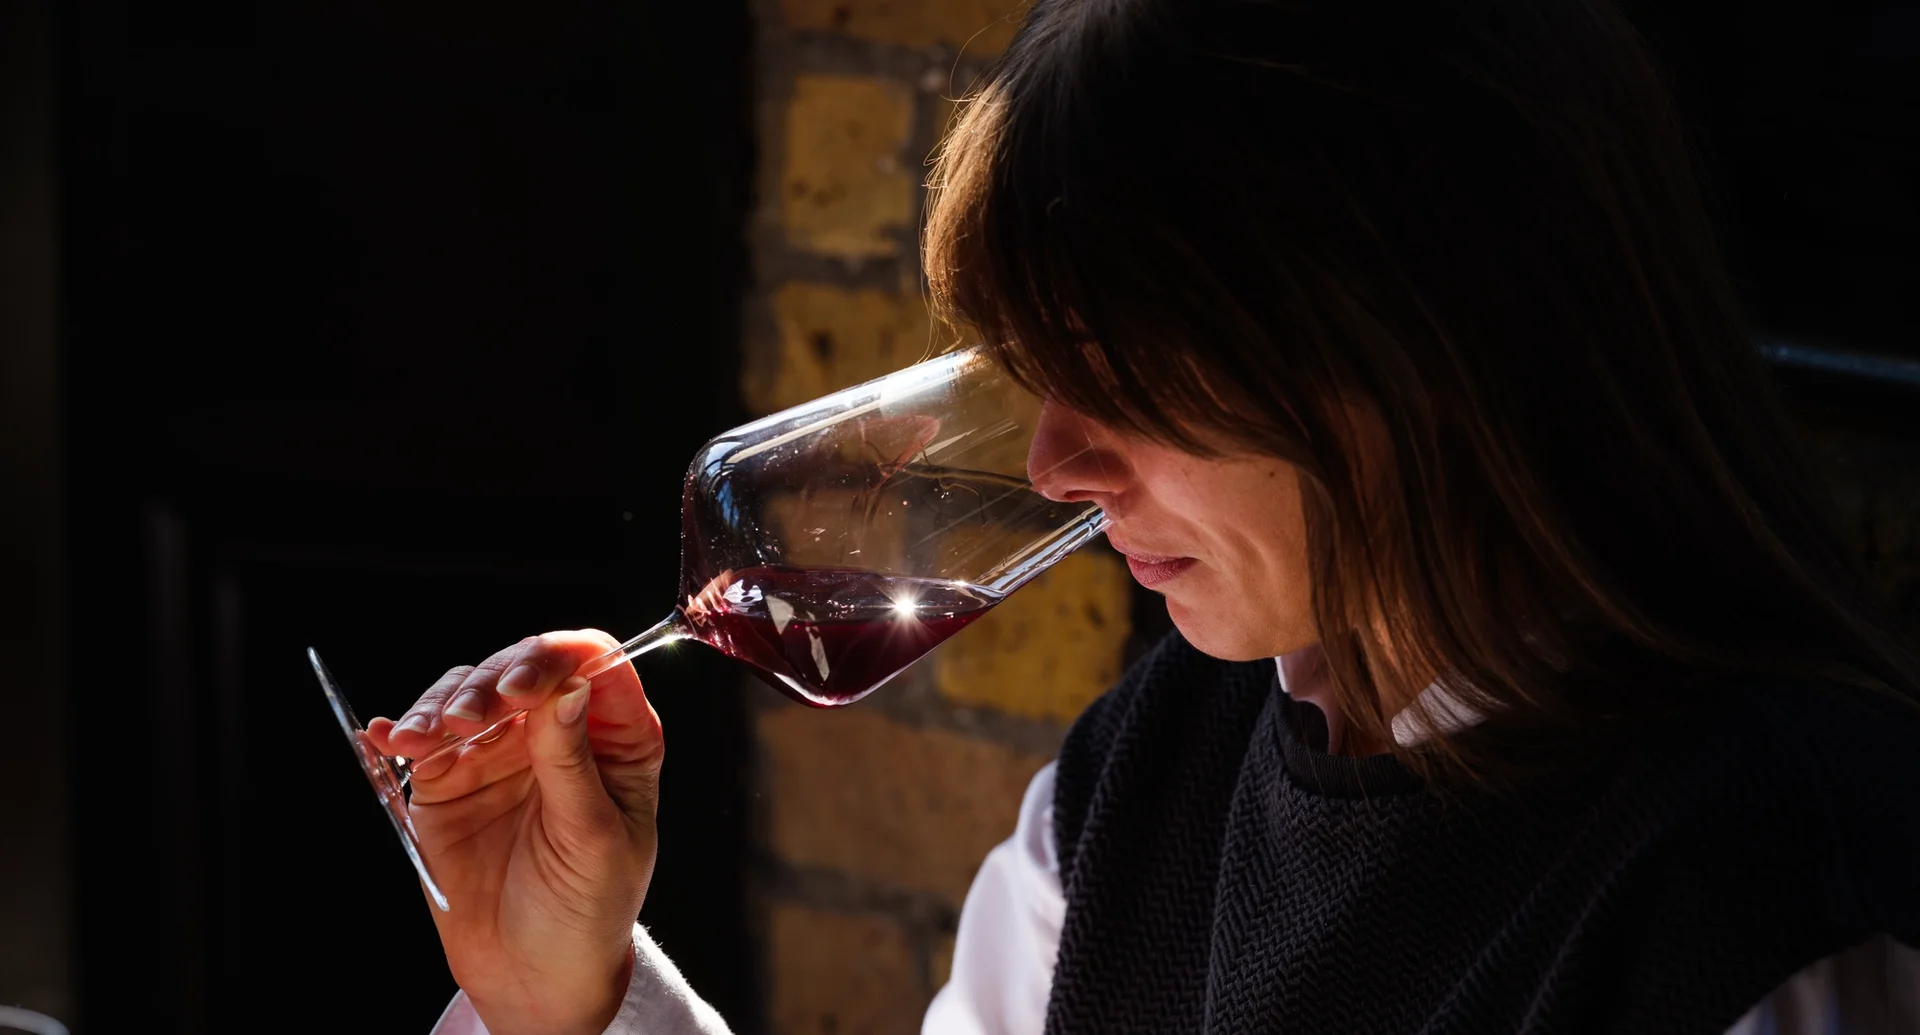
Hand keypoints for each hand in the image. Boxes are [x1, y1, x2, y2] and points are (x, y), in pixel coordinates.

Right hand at [367, 630, 661, 1034]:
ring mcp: (502, 750)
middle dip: (491, 681)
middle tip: (469, 717)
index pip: (594, 665)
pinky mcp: (450, 777)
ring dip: (443, 704)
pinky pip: (425, 737)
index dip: (558, 661)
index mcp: (616, 738)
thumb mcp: (595, 839)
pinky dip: (403, 729)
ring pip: (469, 693)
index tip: (524, 687)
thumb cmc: (589, 908)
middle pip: (524, 668)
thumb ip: (574, 764)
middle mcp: (559, 731)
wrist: (535, 971)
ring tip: (426, 735)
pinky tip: (390, 737)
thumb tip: (568, 689)